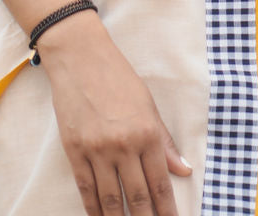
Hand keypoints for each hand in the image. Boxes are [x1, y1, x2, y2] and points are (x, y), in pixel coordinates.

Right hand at [39, 9, 190, 214]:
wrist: (80, 58)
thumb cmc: (118, 78)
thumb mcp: (148, 105)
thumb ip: (164, 141)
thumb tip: (183, 170)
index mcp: (147, 132)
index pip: (160, 183)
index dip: (167, 209)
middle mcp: (124, 145)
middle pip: (137, 197)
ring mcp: (97, 150)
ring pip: (110, 199)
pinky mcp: (75, 151)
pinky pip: (86, 189)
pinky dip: (94, 209)